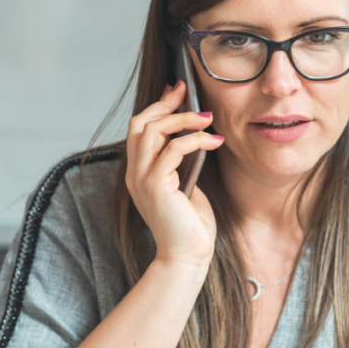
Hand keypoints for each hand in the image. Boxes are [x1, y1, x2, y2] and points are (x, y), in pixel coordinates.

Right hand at [124, 81, 224, 268]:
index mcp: (138, 172)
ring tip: (208, 118)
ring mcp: (141, 179)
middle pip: (140, 123)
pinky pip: (172, 150)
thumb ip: (182, 161)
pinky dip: (194, 140)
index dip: (157, 106)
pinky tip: (214, 141)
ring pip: (153, 131)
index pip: (139, 129)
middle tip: (188, 93)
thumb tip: (191, 133)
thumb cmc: (190, 225)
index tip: (177, 90)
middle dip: (165, 104)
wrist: (187, 256)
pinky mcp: (155, 186)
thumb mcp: (185, 184)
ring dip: (182, 119)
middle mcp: (134, 174)